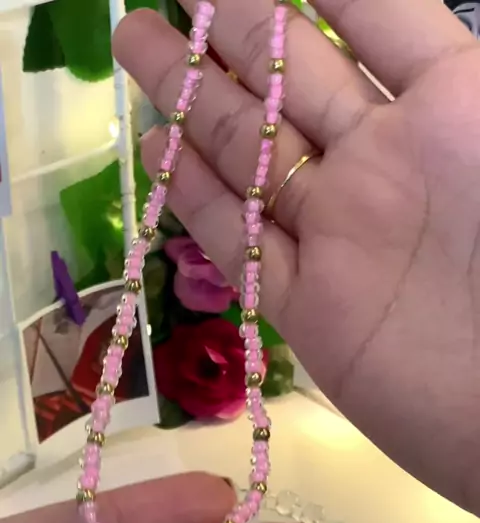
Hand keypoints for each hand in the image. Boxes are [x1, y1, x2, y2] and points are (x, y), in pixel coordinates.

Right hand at [115, 0, 479, 512]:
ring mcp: (337, 239)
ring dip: (193, 101)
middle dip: (227, 31)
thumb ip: (443, 70)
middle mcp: (383, 164)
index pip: (369, 21)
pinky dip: (195, 201)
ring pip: (249, 157)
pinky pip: (239, 244)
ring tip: (142, 48)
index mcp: (448, 110)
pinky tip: (160, 152)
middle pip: (289, 80)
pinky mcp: (305, 310)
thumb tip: (363, 13)